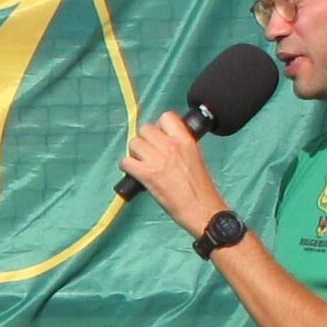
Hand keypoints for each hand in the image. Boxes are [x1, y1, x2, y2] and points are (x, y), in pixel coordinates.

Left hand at [118, 112, 227, 236]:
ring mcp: (158, 159)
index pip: (166, 117)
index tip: (159, 136)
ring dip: (134, 152)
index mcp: (185, 140)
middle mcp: (171, 145)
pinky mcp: (147, 174)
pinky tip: (134, 173)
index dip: (159, 126)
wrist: (201, 209)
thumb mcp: (194, 157)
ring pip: (134, 143)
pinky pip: (125, 162)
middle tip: (148, 152)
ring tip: (141, 163)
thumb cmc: (201, 188)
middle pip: (145, 129)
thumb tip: (162, 142)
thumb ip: (179, 146)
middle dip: (145, 140)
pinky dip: (127, 167)